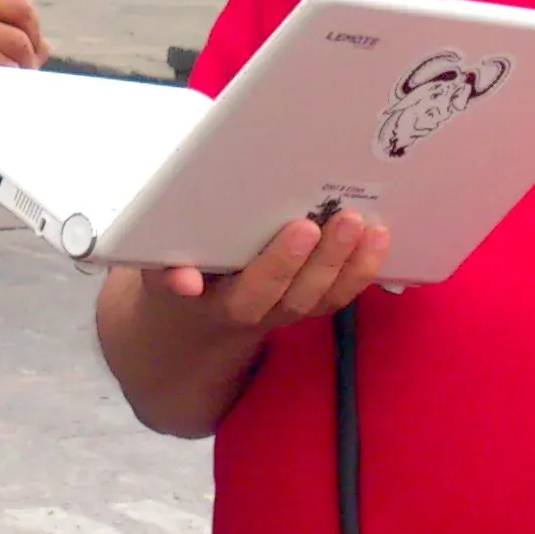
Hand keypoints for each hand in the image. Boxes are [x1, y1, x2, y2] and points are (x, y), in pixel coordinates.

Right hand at [137, 210, 389, 329]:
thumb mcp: (157, 272)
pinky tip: (378, 238)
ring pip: (323, 298)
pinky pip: (339, 295)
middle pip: (296, 296)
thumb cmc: (177, 269)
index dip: (278, 266)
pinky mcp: (309, 302)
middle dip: (323, 259)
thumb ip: (164, 272)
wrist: (191, 315)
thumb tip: (184, 280)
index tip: (301, 228)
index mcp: (218, 305)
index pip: (250, 295)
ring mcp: (287, 311)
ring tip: (367, 225)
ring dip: (350, 264)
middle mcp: (258, 315)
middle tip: (344, 218)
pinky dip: (361, 269)